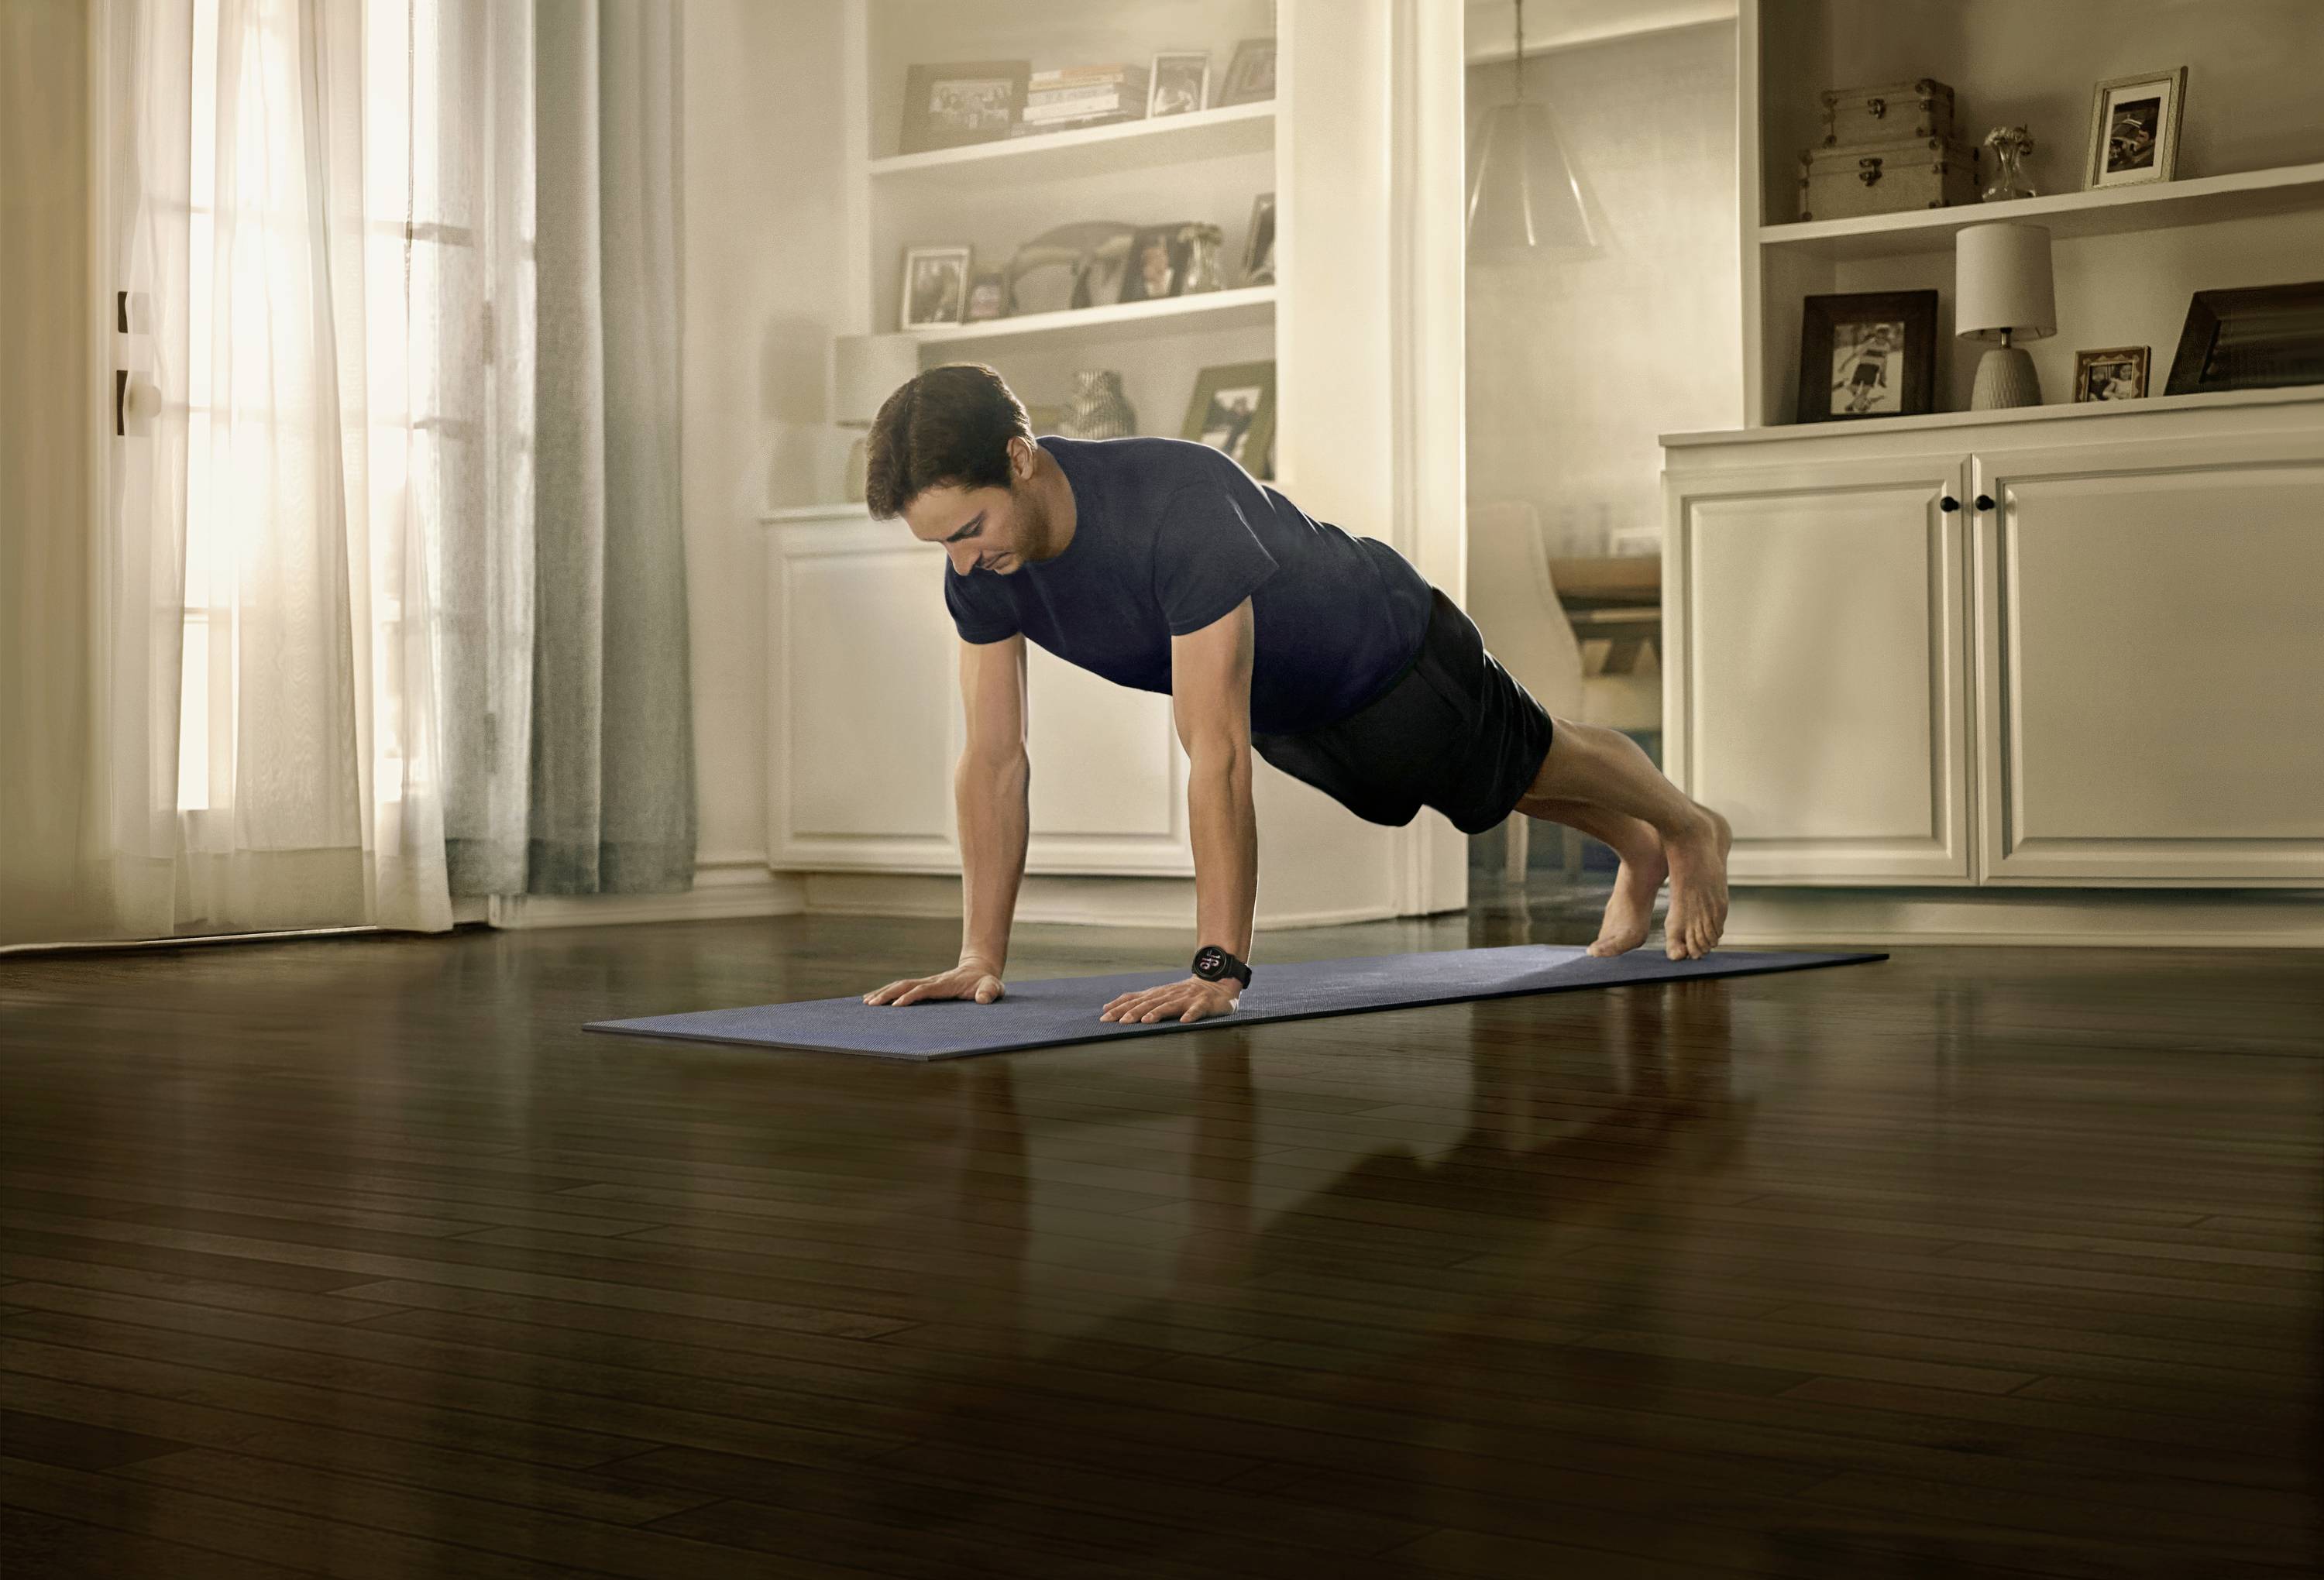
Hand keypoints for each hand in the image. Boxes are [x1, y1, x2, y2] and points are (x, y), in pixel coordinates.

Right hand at [863, 961, 1005, 1006]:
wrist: (980, 971)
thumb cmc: (987, 983)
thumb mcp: (993, 988)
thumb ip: (989, 992)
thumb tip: (983, 999)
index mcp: (945, 984)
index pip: (924, 989)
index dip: (911, 996)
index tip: (896, 1006)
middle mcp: (932, 981)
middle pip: (906, 985)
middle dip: (888, 994)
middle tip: (871, 1004)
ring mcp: (927, 982)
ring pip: (901, 985)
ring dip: (884, 992)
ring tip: (867, 1003)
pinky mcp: (924, 986)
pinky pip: (903, 988)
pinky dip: (887, 992)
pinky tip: (874, 999)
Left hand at [1099, 975, 1239, 1024]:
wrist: (1216, 984)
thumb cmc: (1183, 993)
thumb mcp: (1158, 995)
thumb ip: (1135, 1001)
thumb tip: (1107, 1007)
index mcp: (1157, 995)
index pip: (1134, 1000)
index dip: (1119, 1008)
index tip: (1104, 1017)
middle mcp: (1168, 995)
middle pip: (1148, 1003)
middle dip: (1133, 1012)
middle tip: (1119, 1021)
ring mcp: (1186, 999)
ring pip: (1169, 1006)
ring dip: (1157, 1013)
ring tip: (1145, 1021)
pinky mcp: (1203, 1004)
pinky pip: (1196, 1010)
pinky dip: (1190, 1015)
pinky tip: (1184, 1022)